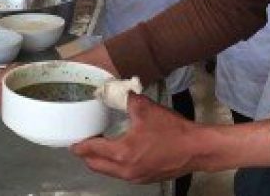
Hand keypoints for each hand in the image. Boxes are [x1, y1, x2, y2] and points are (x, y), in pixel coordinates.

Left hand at [71, 93, 201, 182]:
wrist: (197, 149)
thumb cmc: (172, 130)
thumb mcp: (147, 109)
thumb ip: (128, 99)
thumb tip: (118, 90)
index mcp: (122, 153)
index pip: (91, 151)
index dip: (79, 146)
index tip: (72, 141)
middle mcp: (125, 170)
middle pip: (96, 166)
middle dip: (86, 155)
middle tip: (83, 143)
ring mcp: (135, 177)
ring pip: (108, 172)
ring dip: (100, 161)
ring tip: (98, 147)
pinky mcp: (145, 179)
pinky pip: (121, 174)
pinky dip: (114, 165)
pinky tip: (119, 153)